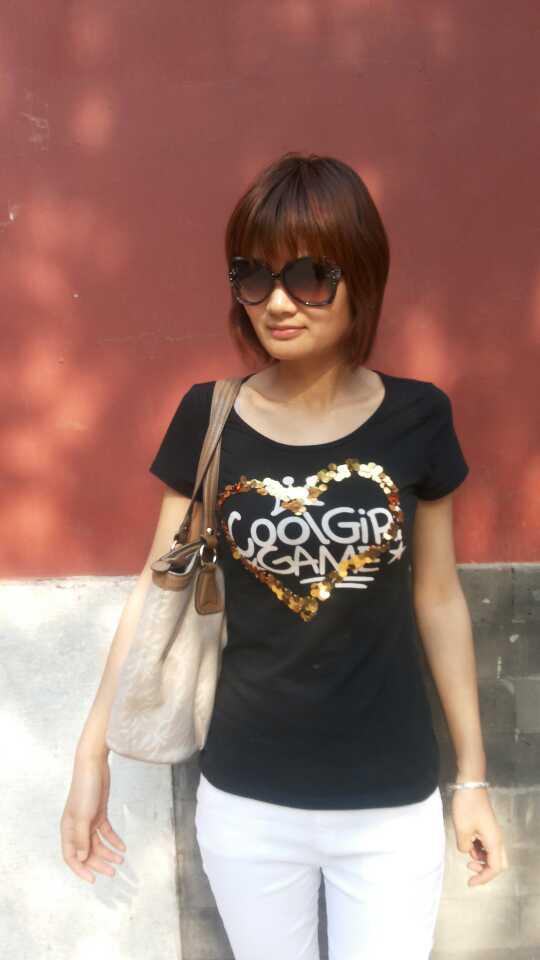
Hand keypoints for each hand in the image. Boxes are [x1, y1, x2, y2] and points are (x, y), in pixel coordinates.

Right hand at [60, 751, 125, 883]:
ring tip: (121, 860)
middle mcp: (76, 827)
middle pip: (86, 852)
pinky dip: (114, 840)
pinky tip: (122, 847)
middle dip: (99, 863)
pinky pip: (106, 832)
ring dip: (108, 853)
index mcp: (67, 829)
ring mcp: (88, 820)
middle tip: (113, 872)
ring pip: (98, 843)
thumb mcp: (83, 816)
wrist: (94, 764)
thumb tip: (80, 859)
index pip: (71, 857)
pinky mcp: (99, 813)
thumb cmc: (85, 788)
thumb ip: (81, 838)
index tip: (93, 880)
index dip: (80, 870)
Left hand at [451, 787, 508, 886]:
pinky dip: (478, 849)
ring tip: (467, 855)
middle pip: (498, 863)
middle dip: (485, 870)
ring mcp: (493, 832)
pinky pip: (486, 845)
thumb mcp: (462, 830)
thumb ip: (464, 847)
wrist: (469, 785)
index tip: (470, 881)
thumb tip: (467, 850)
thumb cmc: (467, 807)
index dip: (483, 878)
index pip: (495, 868)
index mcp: (494, 842)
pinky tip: (467, 844)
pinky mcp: (487, 827)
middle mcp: (497, 839)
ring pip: (492, 854)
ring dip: (481, 859)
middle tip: (470, 868)